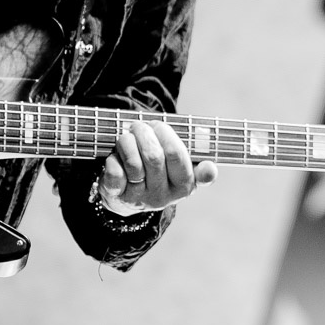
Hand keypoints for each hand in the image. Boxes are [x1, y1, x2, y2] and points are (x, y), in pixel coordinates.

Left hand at [97, 119, 216, 214]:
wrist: (129, 199)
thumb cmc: (159, 173)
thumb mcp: (182, 170)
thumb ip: (199, 166)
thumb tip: (211, 170)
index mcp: (184, 186)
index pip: (176, 155)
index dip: (165, 134)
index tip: (159, 126)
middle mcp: (162, 196)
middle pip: (153, 156)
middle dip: (144, 133)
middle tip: (139, 125)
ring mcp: (139, 198)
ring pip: (133, 163)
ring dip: (126, 142)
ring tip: (126, 136)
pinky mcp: (117, 198)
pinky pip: (115, 174)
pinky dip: (113, 159)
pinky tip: (116, 157)